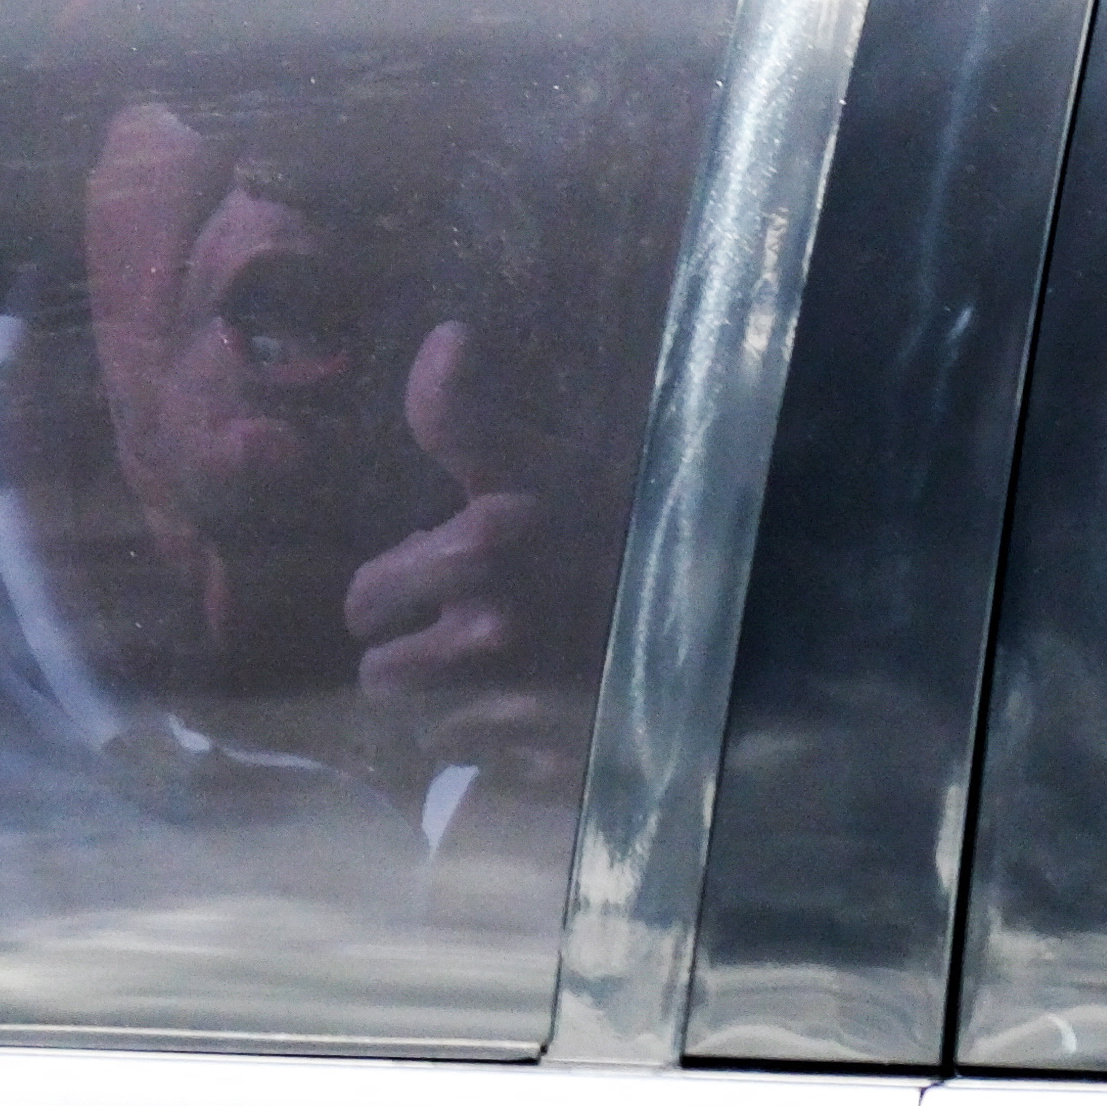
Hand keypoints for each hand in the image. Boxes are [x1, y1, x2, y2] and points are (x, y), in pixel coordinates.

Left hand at [341, 320, 591, 783]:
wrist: (738, 604)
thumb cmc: (628, 520)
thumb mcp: (548, 458)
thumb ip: (466, 413)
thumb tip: (447, 334)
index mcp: (482, 540)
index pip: (369, 600)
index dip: (380, 598)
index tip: (405, 593)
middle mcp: (490, 625)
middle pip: (383, 677)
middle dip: (410, 658)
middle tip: (455, 639)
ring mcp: (522, 703)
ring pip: (433, 729)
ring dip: (452, 706)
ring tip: (501, 678)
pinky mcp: (550, 764)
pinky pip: (491, 771)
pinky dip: (507, 751)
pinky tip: (546, 716)